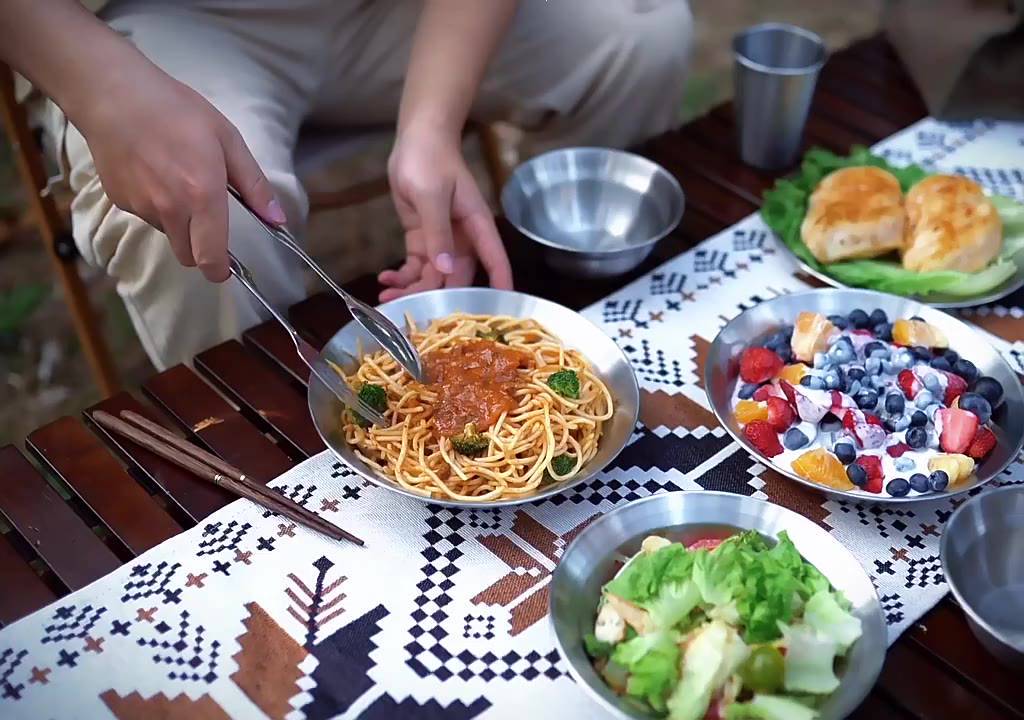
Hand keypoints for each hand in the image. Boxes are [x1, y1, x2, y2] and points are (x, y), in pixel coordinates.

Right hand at [75, 61, 283, 280]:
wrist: (113, 94)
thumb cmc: (177, 111)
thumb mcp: (228, 140)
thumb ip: (253, 185)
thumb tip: (277, 220)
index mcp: (202, 196)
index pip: (210, 258)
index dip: (220, 271)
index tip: (227, 269)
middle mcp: (170, 209)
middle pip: (188, 256)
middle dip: (201, 250)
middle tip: (207, 222)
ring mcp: (141, 207)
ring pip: (167, 233)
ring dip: (178, 223)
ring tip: (177, 182)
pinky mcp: (120, 200)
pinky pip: (145, 215)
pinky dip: (154, 205)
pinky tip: (153, 173)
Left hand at [379, 126, 512, 301]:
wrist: (416, 140)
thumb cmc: (432, 160)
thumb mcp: (432, 196)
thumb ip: (438, 233)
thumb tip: (445, 269)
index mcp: (476, 227)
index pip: (495, 262)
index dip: (498, 288)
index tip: (497, 314)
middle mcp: (462, 239)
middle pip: (457, 279)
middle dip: (437, 299)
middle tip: (414, 316)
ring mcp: (441, 240)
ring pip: (432, 277)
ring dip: (411, 290)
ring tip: (386, 299)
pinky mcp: (422, 238)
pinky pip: (415, 265)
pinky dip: (401, 276)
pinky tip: (385, 280)